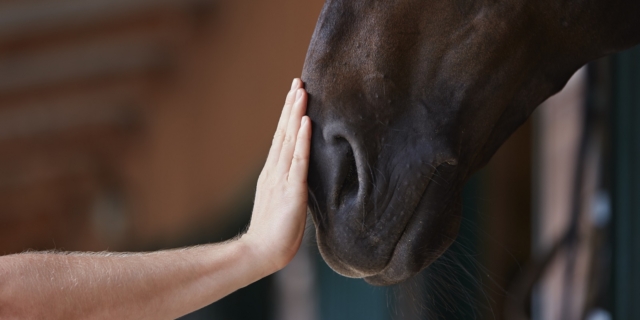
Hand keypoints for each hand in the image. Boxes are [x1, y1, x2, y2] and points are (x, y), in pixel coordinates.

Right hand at [242, 78, 310, 272]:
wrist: (260, 252)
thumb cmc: (274, 233)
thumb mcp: (282, 202)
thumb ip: (288, 186)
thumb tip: (299, 177)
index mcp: (273, 173)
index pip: (283, 138)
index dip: (289, 115)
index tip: (295, 94)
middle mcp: (275, 170)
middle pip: (284, 132)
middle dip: (292, 106)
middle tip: (298, 81)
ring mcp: (281, 178)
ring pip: (290, 139)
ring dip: (296, 114)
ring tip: (301, 91)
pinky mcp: (292, 190)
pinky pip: (299, 160)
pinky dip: (303, 139)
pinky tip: (307, 121)